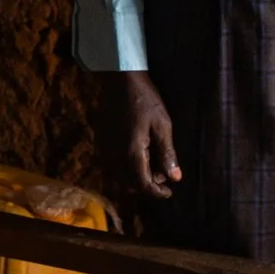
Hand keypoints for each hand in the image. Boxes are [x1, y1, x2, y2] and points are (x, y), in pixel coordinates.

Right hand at [100, 71, 181, 200]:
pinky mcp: (99, 141)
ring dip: (134, 177)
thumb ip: (167, 153)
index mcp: (131, 152)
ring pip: (118, 176)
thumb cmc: (145, 99)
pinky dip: (123, 167)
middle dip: (147, 184)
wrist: (119, 79)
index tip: (169, 191)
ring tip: (150, 162)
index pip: (143, 185)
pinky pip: (109, 164)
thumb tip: (175, 178)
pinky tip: (135, 153)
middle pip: (129, 185)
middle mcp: (114, 155)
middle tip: (162, 172)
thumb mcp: (163, 125)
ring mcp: (104, 148)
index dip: (157, 193)